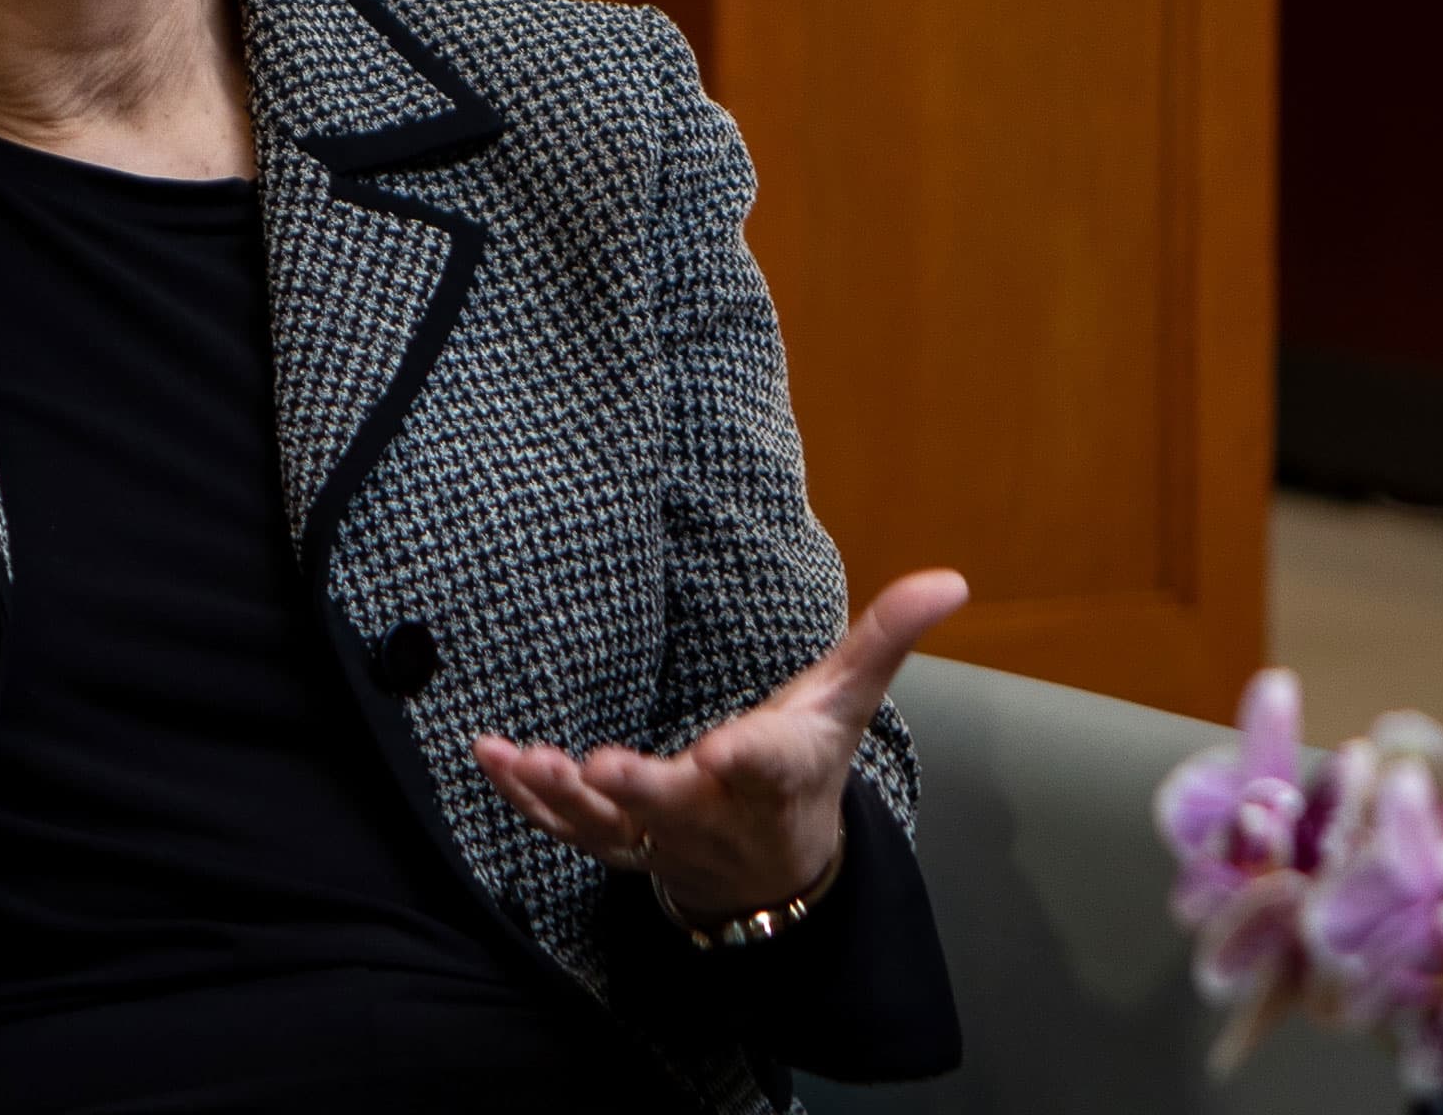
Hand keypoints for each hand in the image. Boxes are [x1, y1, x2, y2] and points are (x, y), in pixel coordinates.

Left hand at [472, 569, 968, 920]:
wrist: (774, 867)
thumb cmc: (806, 767)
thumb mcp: (846, 702)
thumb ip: (886, 637)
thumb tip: (952, 576)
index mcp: (776, 773)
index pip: (770, 766)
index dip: (751, 758)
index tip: (727, 749)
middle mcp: (715, 812)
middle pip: (677, 807)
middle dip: (641, 791)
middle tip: (602, 767)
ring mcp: (661, 836)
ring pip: (609, 828)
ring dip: (562, 797)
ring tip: (521, 759)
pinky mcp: (618, 845)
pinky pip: (566, 830)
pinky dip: (526, 801)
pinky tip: (490, 759)